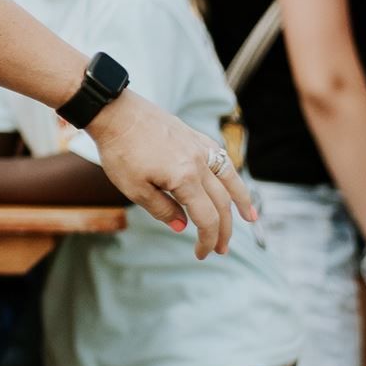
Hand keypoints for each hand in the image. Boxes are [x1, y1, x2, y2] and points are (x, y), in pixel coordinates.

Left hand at [84, 90, 253, 258]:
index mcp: (184, 178)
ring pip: (229, 179)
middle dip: (224, 229)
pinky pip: (221, 159)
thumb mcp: (133, 188)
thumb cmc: (120, 150)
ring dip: (241, 201)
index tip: (201, 254)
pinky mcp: (194, 136)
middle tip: (221, 248)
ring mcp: (199, 147)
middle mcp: (199, 162)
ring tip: (250, 218)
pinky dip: (230, 175)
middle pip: (221, 203)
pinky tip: (231, 183)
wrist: (114, 112)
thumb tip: (182, 226)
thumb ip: (161, 209)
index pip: (206, 218)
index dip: (207, 239)